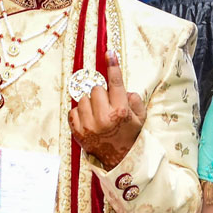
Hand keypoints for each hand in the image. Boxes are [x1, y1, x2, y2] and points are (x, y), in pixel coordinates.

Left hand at [69, 52, 145, 168]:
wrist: (118, 160)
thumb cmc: (129, 136)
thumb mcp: (139, 118)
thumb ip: (134, 100)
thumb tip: (123, 89)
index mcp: (120, 112)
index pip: (115, 83)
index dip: (112, 66)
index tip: (109, 53)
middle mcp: (104, 117)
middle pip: (96, 89)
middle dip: (102, 94)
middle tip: (107, 105)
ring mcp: (88, 125)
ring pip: (83, 98)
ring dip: (90, 103)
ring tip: (98, 114)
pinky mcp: (78, 131)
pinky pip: (73, 111)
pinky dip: (80, 113)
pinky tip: (89, 120)